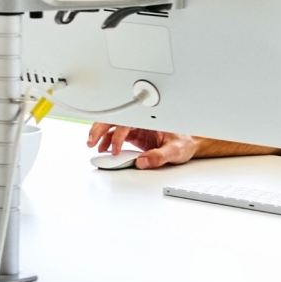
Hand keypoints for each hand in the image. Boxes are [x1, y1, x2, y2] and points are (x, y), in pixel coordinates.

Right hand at [84, 124, 200, 167]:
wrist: (189, 144)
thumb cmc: (185, 142)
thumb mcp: (176, 150)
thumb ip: (159, 156)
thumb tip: (142, 162)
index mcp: (149, 119)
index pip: (126, 123)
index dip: (117, 135)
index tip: (115, 150)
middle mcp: (139, 121)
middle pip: (113, 120)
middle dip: (99, 129)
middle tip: (91, 141)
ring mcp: (135, 127)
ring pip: (111, 125)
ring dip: (99, 133)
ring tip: (92, 145)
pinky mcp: (133, 134)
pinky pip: (115, 134)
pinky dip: (106, 140)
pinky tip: (103, 148)